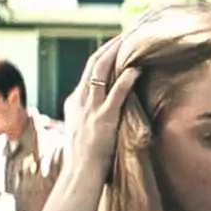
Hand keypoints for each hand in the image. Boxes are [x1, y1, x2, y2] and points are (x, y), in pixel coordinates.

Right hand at [63, 36, 140, 177]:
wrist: (79, 175)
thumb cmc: (84, 161)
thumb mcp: (82, 134)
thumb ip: (90, 121)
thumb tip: (104, 117)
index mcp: (74, 103)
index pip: (88, 73)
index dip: (102, 57)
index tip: (115, 48)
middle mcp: (80, 101)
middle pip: (93, 65)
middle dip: (110, 48)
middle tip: (125, 35)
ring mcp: (91, 109)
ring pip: (101, 72)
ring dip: (117, 54)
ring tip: (131, 42)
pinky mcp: (104, 118)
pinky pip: (116, 93)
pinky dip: (126, 79)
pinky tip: (136, 69)